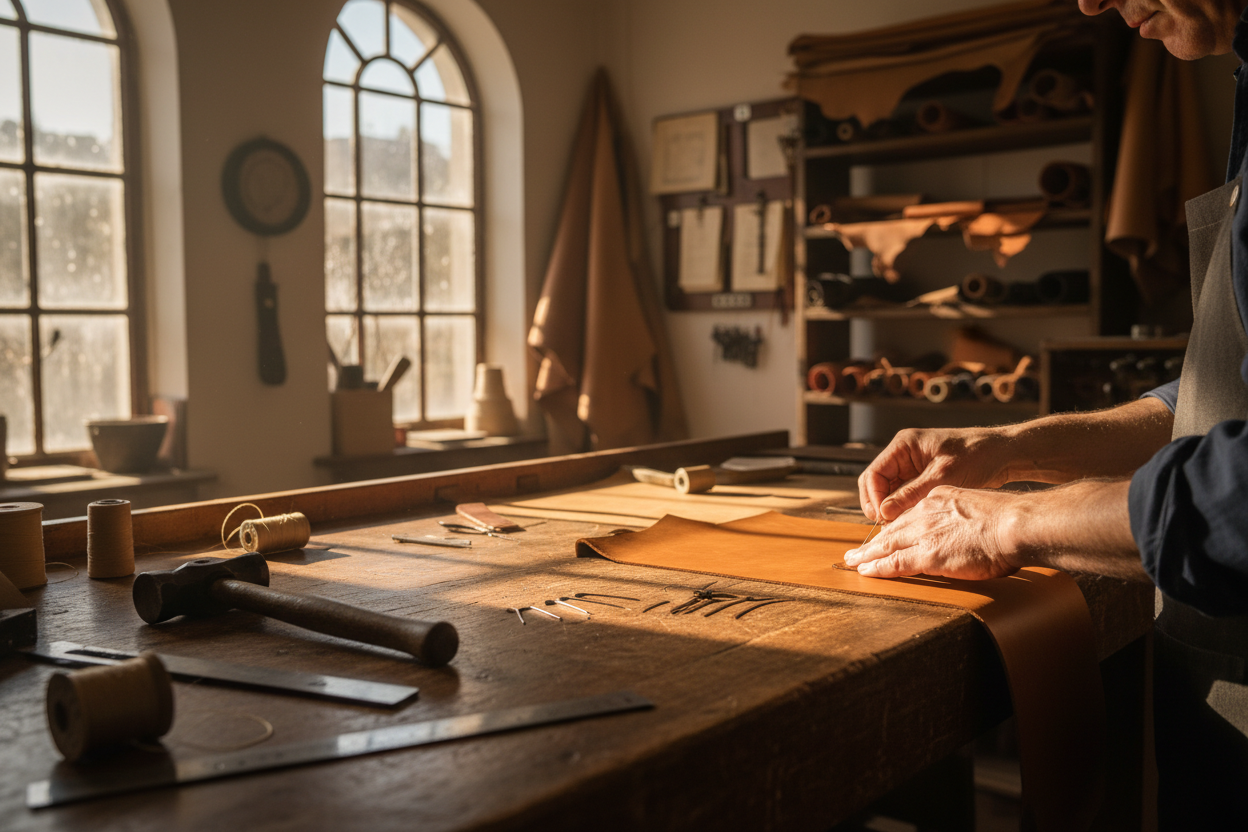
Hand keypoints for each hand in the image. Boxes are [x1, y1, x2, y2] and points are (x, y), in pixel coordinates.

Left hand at [844, 486, 1023, 579]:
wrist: (1013, 524)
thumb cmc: (1008, 519)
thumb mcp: (978, 506)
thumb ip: (965, 516)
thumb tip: (969, 530)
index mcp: (938, 499)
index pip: (909, 515)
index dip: (894, 528)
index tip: (885, 536)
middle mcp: (925, 513)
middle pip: (892, 530)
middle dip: (873, 542)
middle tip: (857, 550)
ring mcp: (924, 535)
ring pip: (886, 546)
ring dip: (866, 555)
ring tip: (853, 562)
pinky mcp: (927, 556)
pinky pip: (894, 563)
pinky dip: (877, 568)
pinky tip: (866, 572)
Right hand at [858, 427, 1013, 521]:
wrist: (1003, 453)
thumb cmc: (977, 456)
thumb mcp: (943, 476)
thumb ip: (911, 494)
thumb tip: (884, 512)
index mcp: (904, 445)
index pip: (874, 474)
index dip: (873, 498)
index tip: (882, 518)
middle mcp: (903, 454)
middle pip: (876, 483)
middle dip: (878, 505)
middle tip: (885, 527)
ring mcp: (912, 466)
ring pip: (888, 491)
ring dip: (890, 508)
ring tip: (897, 528)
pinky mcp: (922, 477)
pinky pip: (903, 494)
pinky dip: (903, 508)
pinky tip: (909, 522)